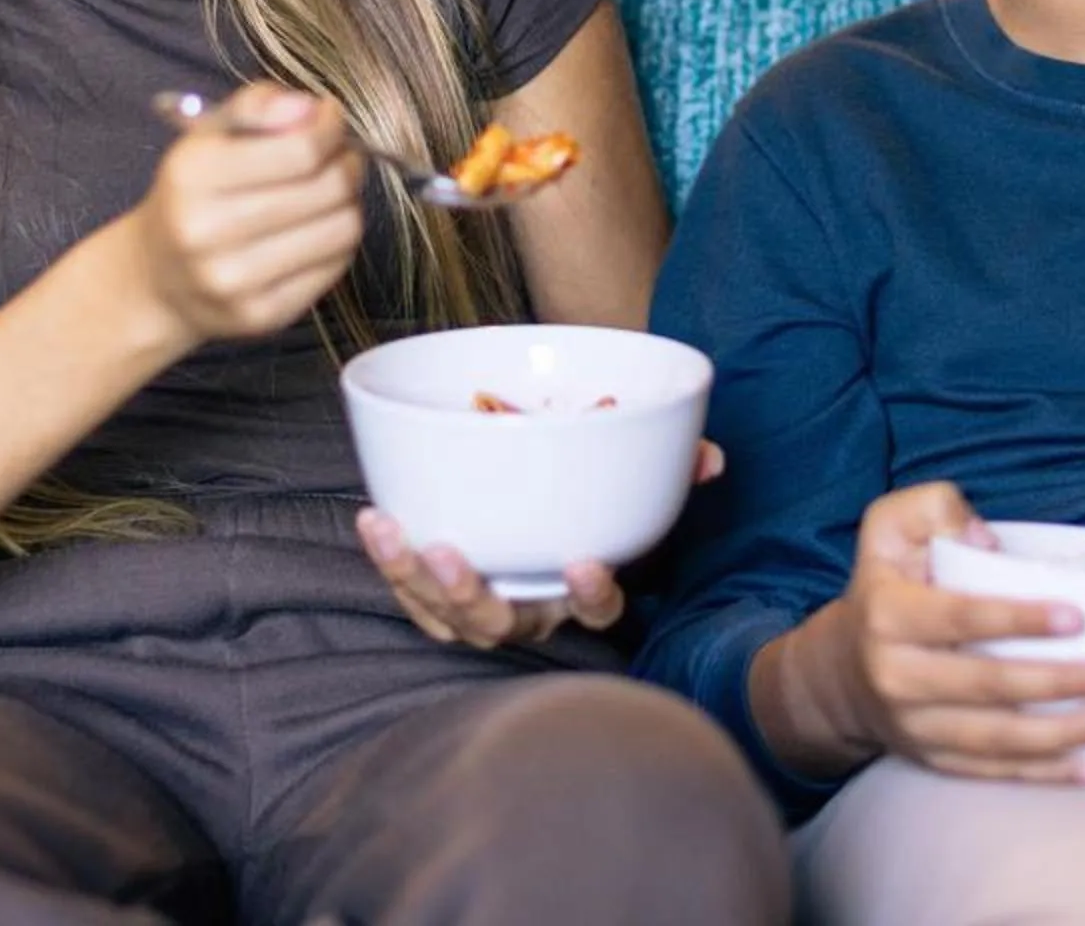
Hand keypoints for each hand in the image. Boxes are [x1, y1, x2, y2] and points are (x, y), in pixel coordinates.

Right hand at [124, 86, 362, 344]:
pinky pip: (336, 266)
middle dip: (346, 162)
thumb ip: (257, 106)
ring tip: (331, 192)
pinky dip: (338, 240)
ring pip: (341, 228)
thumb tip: (310, 108)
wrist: (156, 280)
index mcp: (193, 176)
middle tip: (341, 155)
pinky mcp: (262, 316)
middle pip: (328, 188)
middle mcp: (208, 232)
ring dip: (349, 202)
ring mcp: (235, 281)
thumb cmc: (192, 196)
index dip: (330, 128)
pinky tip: (317, 229)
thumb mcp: (207, 136)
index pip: (300, 150)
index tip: (331, 119)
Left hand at [357, 440, 726, 648]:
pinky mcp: (439, 602)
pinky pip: (412, 598)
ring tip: (387, 527)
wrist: (536, 518)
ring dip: (409, 576)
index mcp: (576, 593)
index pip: (596, 613)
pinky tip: (375, 521)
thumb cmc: (587, 506)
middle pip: (501, 625)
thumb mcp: (630, 491)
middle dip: (469, 593)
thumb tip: (709, 458)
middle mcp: (530, 613)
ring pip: (445, 616)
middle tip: (444, 550)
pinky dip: (388, 564)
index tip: (583, 560)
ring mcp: (481, 613)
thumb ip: (671, 472)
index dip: (590, 594)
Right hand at [820, 483, 1084, 784]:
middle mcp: (898, 675)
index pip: (960, 618)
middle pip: (987, 685)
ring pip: (998, 739)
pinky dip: (1048, 775)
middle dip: (1060, 681)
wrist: (841, 670)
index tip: (1077, 618)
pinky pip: (996, 772)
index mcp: (890, 615)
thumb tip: (988, 541)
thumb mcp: (891, 526)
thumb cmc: (887, 584)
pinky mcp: (934, 760)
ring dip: (1066, 734)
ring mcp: (916, 726)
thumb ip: (935, 509)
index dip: (1018, 620)